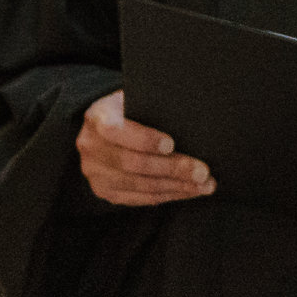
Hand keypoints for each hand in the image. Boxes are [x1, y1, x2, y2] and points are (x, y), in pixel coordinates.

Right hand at [79, 90, 214, 206]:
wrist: (107, 125)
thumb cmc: (132, 108)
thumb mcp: (136, 98)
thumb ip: (153, 105)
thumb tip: (189, 113)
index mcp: (97, 117)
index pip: (117, 130)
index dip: (144, 139)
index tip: (171, 144)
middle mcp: (91, 147)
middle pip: (132, 163)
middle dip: (172, 168)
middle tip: (202, 171)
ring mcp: (95, 173)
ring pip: (140, 185)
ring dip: (177, 187)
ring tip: (205, 184)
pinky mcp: (105, 191)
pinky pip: (141, 198)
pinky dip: (169, 195)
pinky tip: (190, 191)